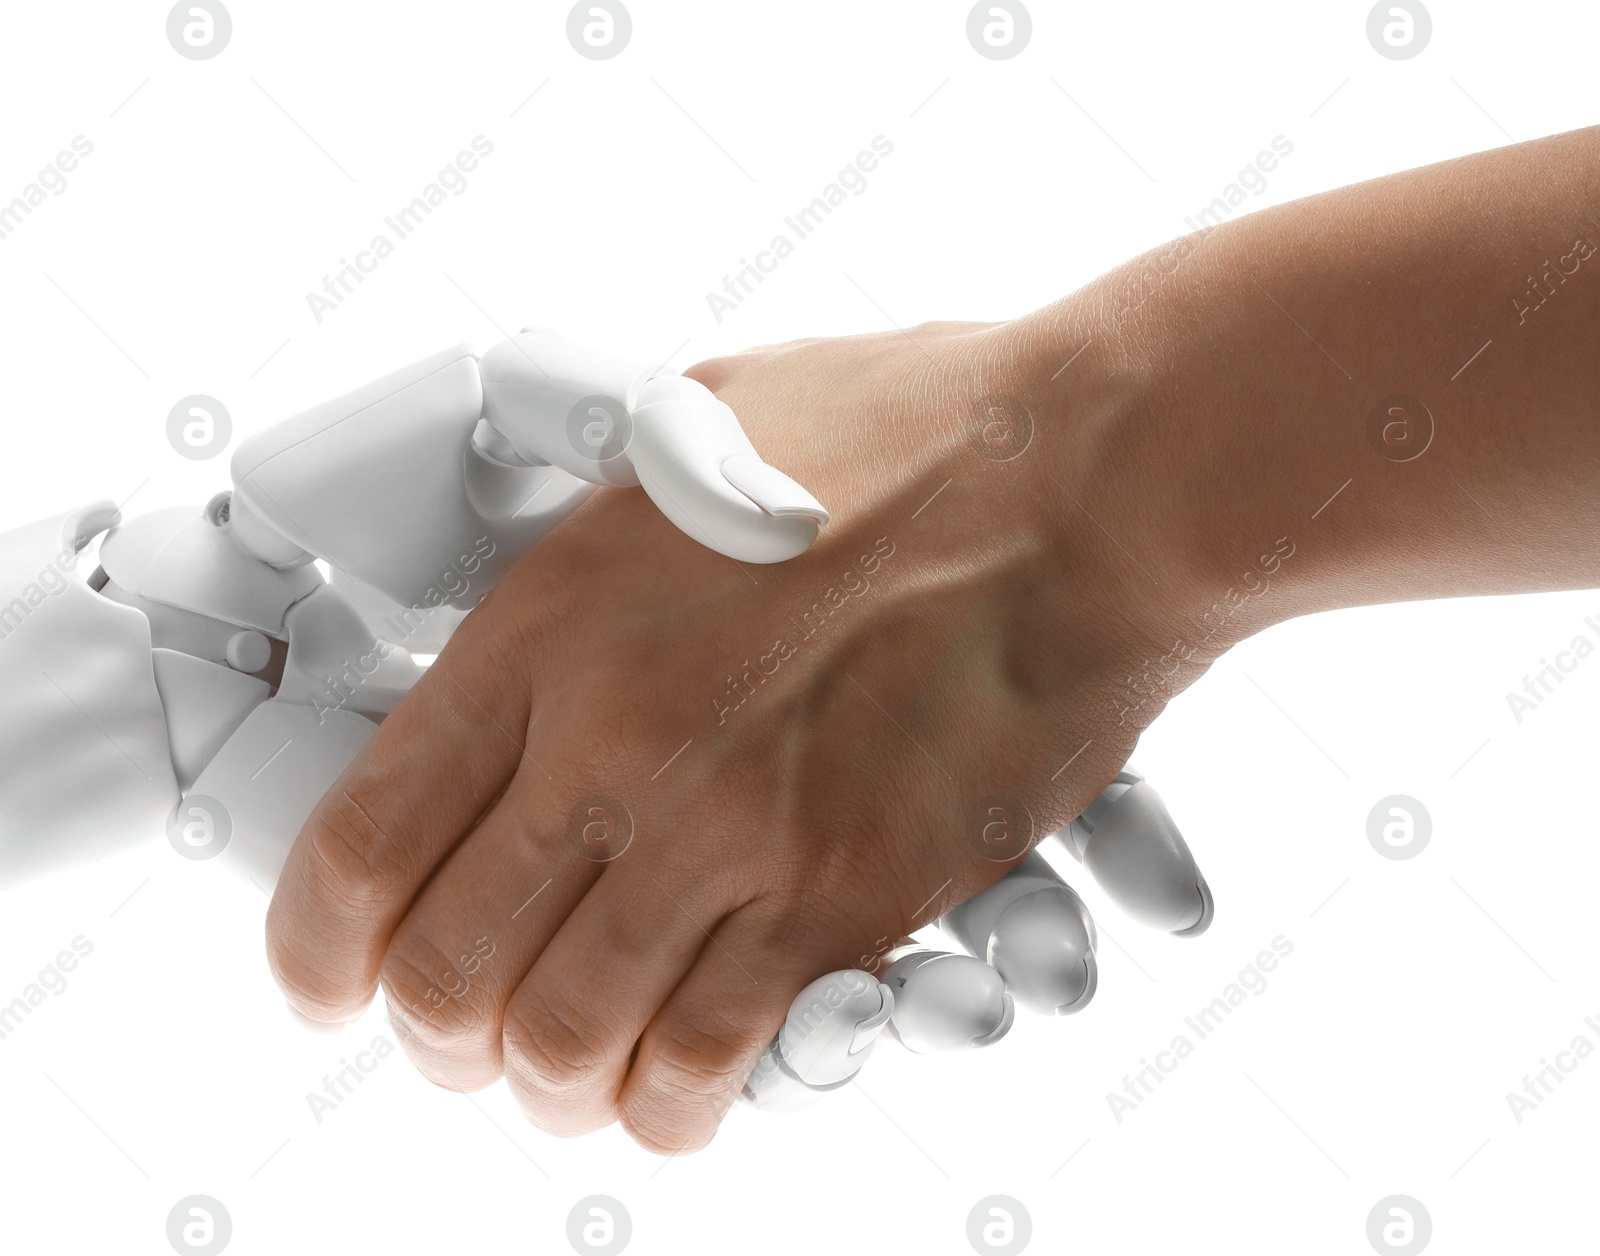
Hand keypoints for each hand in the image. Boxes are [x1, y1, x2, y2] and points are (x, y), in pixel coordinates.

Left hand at [263, 316, 1212, 1152]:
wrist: (1091, 479)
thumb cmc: (902, 432)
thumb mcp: (685, 430)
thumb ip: (580, 530)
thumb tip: (518, 583)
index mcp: (549, 621)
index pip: (361, 846)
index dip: (317, 951)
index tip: (332, 985)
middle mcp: (618, 741)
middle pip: (449, 973)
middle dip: (434, 1038)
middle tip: (462, 1040)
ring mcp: (736, 832)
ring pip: (569, 1040)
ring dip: (548, 1085)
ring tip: (565, 1076)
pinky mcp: (851, 899)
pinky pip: (710, 1061)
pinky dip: (670, 1105)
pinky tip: (673, 1092)